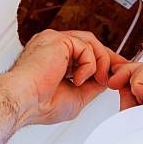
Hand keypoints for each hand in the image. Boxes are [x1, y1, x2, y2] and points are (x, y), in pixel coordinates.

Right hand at [0, 29, 126, 125]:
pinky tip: (78, 79)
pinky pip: (86, 47)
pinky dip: (89, 65)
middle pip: (89, 44)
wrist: (24, 101)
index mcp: (53, 59)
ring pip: (90, 43)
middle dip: (107, 58)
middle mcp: (53, 47)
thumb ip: (92, 85)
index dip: (102, 61)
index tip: (116, 71)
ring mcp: (54, 41)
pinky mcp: (59, 39)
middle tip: (118, 72)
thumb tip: (106, 79)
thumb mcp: (77, 96)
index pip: (83, 53)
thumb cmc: (40, 104)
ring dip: (100, 63)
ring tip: (98, 79)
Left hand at [107, 56, 142, 110]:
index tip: (117, 84)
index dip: (137, 79)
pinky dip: (138, 81)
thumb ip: (131, 98)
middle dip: (131, 71)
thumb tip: (121, 81)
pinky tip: (139, 96)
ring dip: (134, 75)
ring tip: (125, 91)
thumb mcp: (136, 117)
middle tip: (113, 82)